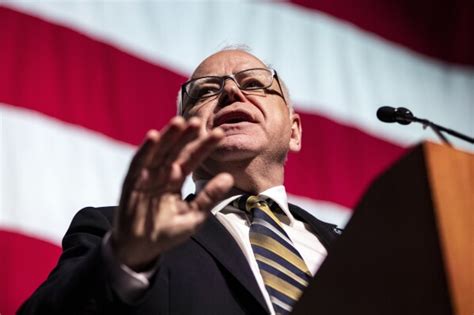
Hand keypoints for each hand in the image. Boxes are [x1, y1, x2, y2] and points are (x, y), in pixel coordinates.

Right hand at [111, 116, 233, 270]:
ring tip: (179, 122)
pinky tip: (153, 136)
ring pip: (158, 152)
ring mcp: (146, 176)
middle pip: (176, 150)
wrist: (141, 249)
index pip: (192, 158)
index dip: (204, 146)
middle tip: (199, 121)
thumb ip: (209, 197)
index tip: (220, 134)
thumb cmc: (167, 232)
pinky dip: (145, 151)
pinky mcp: (132, 183)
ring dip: (167, 136)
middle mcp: (162, 173)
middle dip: (186, 136)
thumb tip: (229, 177)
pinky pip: (138, 164)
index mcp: (176, 178)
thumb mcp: (194, 216)